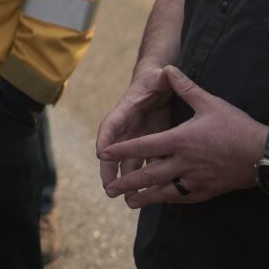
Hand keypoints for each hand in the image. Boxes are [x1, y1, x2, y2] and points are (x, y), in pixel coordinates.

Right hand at [96, 63, 173, 192]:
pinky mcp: (148, 142)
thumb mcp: (161, 76)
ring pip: (127, 160)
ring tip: (125, 197)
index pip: (111, 124)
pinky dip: (143, 175)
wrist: (157, 83)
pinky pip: (143, 161)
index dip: (105, 139)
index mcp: (126, 109)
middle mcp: (127, 125)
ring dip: (125, 178)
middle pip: (114, 150)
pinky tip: (148, 192)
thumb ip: (164, 75)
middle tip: (107, 186)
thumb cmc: (156, 79)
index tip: (100, 154)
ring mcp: (136, 135)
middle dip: (109, 169)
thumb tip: (167, 71)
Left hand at [102, 66, 265, 206]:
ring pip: (164, 192)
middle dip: (127, 183)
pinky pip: (183, 198)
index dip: (122, 150)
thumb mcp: (210, 103)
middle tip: (109, 190)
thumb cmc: (237, 127)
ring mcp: (196, 179)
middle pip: (149, 175)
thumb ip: (186, 87)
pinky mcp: (208, 190)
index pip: (144, 146)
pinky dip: (168, 200)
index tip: (103, 155)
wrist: (265, 155)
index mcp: (181, 140)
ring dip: (144, 197)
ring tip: (129, 202)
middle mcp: (184, 162)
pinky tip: (161, 201)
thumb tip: (169, 68)